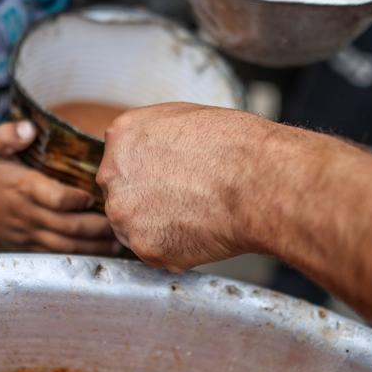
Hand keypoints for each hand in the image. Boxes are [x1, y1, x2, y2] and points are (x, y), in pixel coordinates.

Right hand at [0, 121, 117, 253]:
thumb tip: (29, 128)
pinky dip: (80, 254)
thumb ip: (8, 135)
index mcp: (22, 187)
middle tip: (121, 222)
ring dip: (93, 246)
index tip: (94, 195)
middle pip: (66, 227)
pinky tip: (101, 251)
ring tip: (119, 242)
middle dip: (96, 227)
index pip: (53, 198)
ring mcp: (27, 232)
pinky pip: (57, 254)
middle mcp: (26, 213)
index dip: (75, 200)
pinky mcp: (28, 244)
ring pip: (65, 246)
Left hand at [97, 104, 270, 271]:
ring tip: (197, 216)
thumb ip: (155, 138)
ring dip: (158, 228)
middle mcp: (113, 174)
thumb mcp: (186, 118)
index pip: (122, 161)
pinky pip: (156, 253)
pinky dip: (176, 250)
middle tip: (185, 201)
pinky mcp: (145, 248)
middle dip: (147, 202)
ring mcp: (125, 213)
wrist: (257, 181)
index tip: (170, 178)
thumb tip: (153, 154)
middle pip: (122, 195)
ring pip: (134, 228)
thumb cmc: (235, 146)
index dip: (149, 173)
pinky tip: (201, 232)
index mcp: (122, 136)